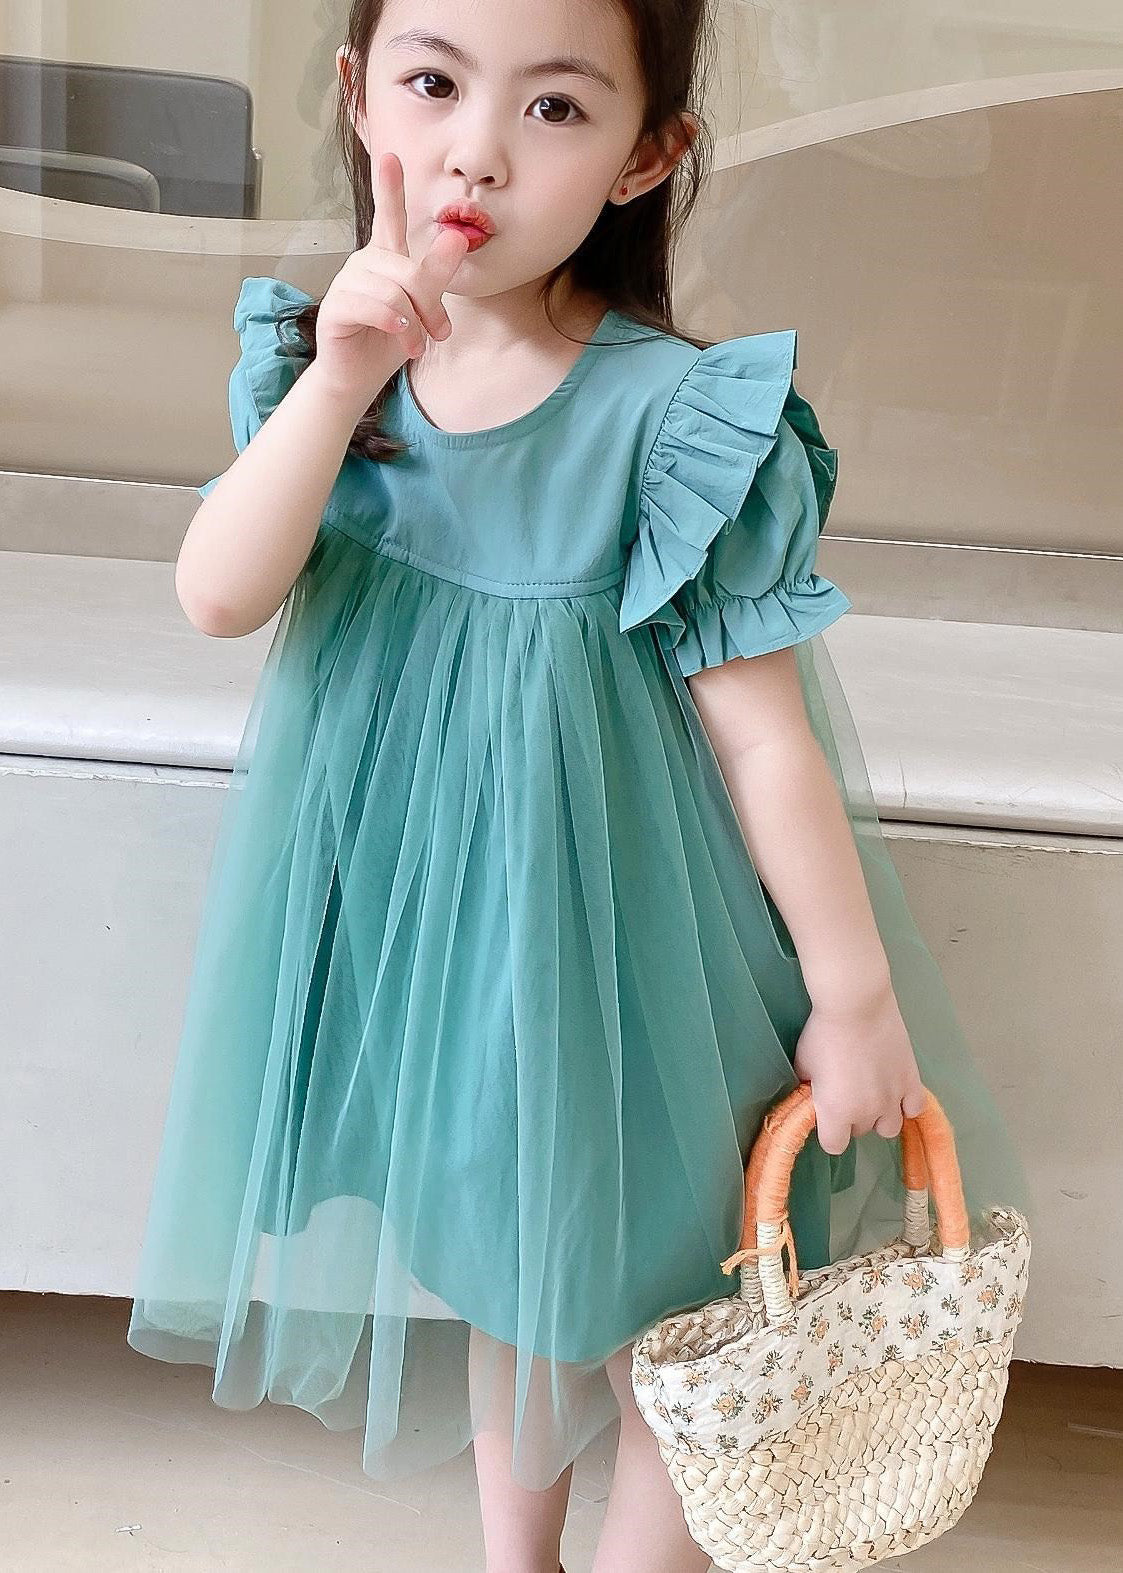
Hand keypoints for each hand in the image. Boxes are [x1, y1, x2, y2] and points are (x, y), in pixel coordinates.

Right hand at [313, 150, 469, 405]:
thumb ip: (437, 274)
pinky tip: (400, 335)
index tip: (392, 157)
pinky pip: (373, 305)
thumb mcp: (423, 309)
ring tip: (416, 344)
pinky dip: (394, 322)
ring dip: (414, 323)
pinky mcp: (335, 306)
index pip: (389, 215)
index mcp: (387, 256)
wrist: (360, 377)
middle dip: (429, 303)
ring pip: (393, 290)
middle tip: (439, 332)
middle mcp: (365, 262)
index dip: (389, 186)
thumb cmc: (391, 339)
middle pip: (408, 269)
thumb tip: (457, 237)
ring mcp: (347, 282)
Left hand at [791, 980, 926, 1154]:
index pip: (834, 1146)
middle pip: (861, 1131)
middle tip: (846, 1092)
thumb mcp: (804, 1064)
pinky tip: (895, 1090)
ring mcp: (894, 1098)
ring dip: (880, 1115)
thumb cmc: (823, 1033)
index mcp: (837, 1113)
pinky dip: (906, 1104)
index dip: (828, 1131)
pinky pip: (914, 1108)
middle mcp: (868, 1113)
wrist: (856, 1006)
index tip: (825, 1114)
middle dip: (852, 1117)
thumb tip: (814, 1095)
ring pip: (889, 1127)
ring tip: (872, 1093)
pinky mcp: (912, 1081)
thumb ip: (809, 1089)